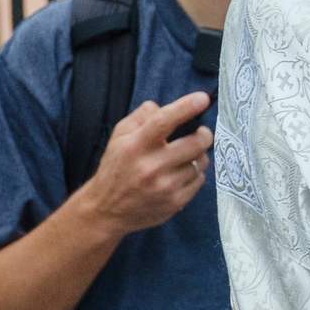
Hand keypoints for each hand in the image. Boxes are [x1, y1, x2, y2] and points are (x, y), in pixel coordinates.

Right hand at [78, 93, 214, 235]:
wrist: (106, 210)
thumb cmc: (116, 169)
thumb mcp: (119, 138)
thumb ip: (141, 117)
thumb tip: (166, 106)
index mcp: (135, 146)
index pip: (163, 121)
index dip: (185, 107)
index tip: (202, 99)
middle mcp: (151, 166)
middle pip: (195, 143)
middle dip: (204, 134)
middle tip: (200, 133)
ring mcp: (165, 186)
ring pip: (200, 161)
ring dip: (198, 156)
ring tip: (185, 157)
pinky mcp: (175, 202)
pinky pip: (199, 180)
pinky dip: (194, 174)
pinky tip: (180, 174)